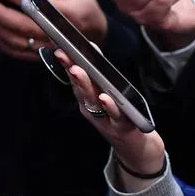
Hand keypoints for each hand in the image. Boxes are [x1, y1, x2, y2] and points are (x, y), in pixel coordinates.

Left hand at [0, 0, 106, 61]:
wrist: (96, 36)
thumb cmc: (85, 8)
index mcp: (72, 14)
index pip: (44, 8)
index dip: (22, 0)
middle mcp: (61, 35)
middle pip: (25, 28)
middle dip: (1, 14)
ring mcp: (50, 48)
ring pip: (18, 42)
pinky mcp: (42, 56)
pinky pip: (18, 53)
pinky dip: (1, 42)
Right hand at [56, 50, 165, 190]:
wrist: (135, 148)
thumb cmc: (118, 115)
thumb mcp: (104, 94)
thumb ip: (97, 74)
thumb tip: (91, 47)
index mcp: (86, 98)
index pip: (74, 79)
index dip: (66, 64)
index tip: (59, 48)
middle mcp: (91, 108)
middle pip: (80, 89)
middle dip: (71, 71)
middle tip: (65, 56)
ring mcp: (103, 119)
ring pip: (92, 101)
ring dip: (84, 86)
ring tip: (77, 70)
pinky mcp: (120, 128)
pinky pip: (114, 116)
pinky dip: (108, 107)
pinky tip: (104, 97)